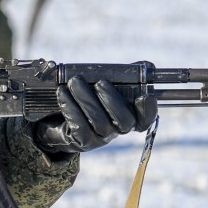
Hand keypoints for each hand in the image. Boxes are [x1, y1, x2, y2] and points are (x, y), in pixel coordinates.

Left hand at [32, 76, 156, 154]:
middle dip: (112, 100)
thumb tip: (146, 65)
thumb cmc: (88, 97)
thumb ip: (125, 76)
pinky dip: (71, 108)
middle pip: (124, 122)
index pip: (145, 118)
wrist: (59, 118)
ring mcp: (101, 138)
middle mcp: (118, 129)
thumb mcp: (105, 85)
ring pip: (99, 122)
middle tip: (100, 82)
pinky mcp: (82, 142)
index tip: (144, 95)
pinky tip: (62, 93)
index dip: (148, 110)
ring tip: (74, 82)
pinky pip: (79, 127)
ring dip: (86, 99)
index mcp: (128, 114)